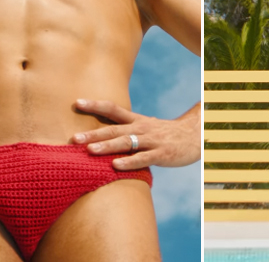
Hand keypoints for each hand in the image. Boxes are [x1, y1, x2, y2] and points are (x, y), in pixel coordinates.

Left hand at [71, 99, 199, 169]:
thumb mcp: (145, 127)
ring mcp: (151, 141)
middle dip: (93, 134)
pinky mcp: (161, 154)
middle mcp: (141, 128)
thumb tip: (101, 134)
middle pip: (114, 129)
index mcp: (136, 120)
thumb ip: (126, 130)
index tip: (76, 102)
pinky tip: (115, 165)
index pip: (112, 109)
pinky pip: (143, 159)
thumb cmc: (164, 134)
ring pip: (126, 143)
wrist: (195, 136)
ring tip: (89, 150)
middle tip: (73, 138)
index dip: (95, 105)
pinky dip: (129, 162)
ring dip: (107, 146)